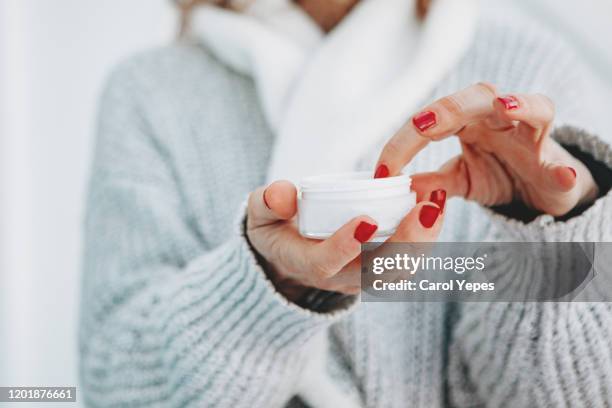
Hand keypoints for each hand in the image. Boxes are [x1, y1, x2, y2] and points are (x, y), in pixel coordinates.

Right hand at [246, 181, 445, 299]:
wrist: (290, 258)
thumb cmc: (276, 230)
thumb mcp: (260, 216)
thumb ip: (267, 203)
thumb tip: (283, 194)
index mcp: (306, 264)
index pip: (326, 263)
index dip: (346, 245)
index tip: (367, 219)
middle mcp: (339, 278)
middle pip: (376, 273)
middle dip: (405, 244)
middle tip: (426, 209)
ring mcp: (362, 278)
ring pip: (398, 271)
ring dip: (422, 241)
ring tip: (436, 205)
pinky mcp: (379, 270)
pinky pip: (406, 262)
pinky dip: (425, 239)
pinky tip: (435, 208)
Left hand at [374, 83, 598, 216]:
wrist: (540, 191)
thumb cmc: (498, 174)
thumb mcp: (460, 180)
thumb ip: (433, 182)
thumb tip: (398, 186)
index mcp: (467, 122)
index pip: (429, 121)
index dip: (403, 144)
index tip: (383, 172)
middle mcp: (498, 119)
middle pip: (474, 99)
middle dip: (448, 109)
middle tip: (424, 125)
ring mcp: (532, 135)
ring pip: (533, 107)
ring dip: (520, 106)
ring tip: (504, 107)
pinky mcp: (556, 162)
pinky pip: (561, 162)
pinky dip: (561, 168)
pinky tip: (560, 174)